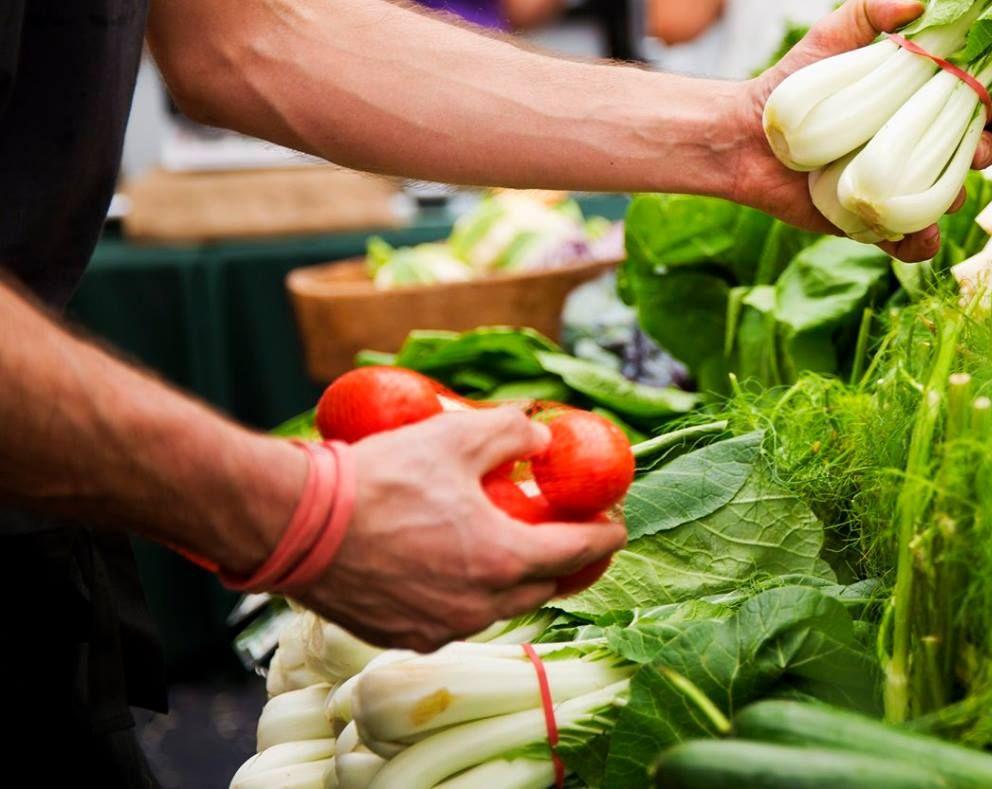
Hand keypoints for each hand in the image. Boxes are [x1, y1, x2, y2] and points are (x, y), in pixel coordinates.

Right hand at [292, 408, 623, 651]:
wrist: (296, 525)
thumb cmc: (377, 480)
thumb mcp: (455, 435)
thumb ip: (511, 433)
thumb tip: (540, 435)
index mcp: (502, 561)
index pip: (579, 553)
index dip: (605, 536)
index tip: (616, 523)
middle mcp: (479, 606)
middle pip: (544, 586)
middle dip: (566, 561)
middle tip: (571, 532)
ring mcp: (440, 627)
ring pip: (499, 606)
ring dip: (514, 578)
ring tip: (512, 544)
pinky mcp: (403, 636)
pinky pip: (455, 617)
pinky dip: (469, 593)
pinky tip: (458, 565)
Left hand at [728, 0, 991, 262]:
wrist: (744, 136)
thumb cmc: (792, 79)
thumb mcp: (831, 35)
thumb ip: (869, 9)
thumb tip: (915, 3)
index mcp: (919, 99)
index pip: (975, 103)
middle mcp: (916, 143)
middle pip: (974, 152)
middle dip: (986, 152)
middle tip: (981, 149)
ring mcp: (898, 184)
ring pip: (947, 198)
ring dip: (954, 196)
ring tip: (945, 191)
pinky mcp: (875, 222)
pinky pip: (911, 242)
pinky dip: (920, 243)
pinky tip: (918, 236)